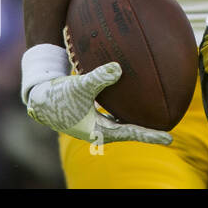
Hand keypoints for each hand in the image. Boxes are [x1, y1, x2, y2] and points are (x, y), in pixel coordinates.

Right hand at [20, 43, 171, 145]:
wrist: (38, 96)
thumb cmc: (57, 94)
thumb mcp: (79, 85)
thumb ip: (99, 78)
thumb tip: (119, 68)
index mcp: (98, 130)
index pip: (131, 133)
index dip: (150, 135)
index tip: (170, 139)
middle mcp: (99, 129)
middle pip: (130, 130)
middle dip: (148, 130)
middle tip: (169, 131)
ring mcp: (95, 122)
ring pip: (122, 122)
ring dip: (138, 120)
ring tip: (155, 116)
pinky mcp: (92, 114)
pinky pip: (115, 113)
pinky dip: (126, 108)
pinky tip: (134, 99)